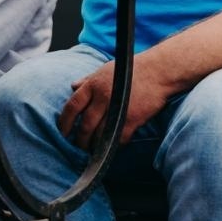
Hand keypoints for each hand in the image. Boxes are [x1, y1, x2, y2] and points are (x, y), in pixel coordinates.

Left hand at [56, 56, 175, 148]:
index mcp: (93, 84)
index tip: (62, 133)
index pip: (72, 106)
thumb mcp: (105, 69)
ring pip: (100, 135)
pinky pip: (119, 138)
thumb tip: (72, 86)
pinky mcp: (132, 119)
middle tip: (78, 147)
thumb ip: (87, 79)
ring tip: (93, 151)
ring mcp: (118, 109)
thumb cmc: (132, 69)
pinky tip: (112, 146)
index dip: (64, 122)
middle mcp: (103, 97)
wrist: (159, 71)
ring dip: (94, 146)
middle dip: (80, 140)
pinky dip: (114, 145)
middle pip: (85, 125)